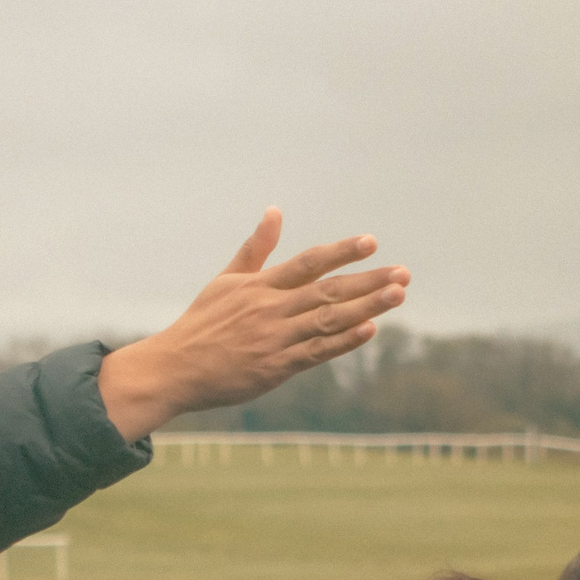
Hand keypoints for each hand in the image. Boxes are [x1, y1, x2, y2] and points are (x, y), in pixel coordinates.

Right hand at [97, 208, 408, 439]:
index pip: (308, 263)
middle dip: (368, 281)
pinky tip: (370, 329)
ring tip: (398, 295)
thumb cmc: (202, 322)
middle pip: (328, 291)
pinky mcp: (276, 368)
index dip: (341, 252)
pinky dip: (344, 341)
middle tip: (403, 273)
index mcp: (260, 286)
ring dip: (366, 307)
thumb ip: (256, 248)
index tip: (371, 242)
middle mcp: (270, 309)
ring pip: (329, 320)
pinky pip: (316, 352)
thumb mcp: (226, 280)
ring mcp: (275, 339)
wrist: (176, 368)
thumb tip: (276, 211)